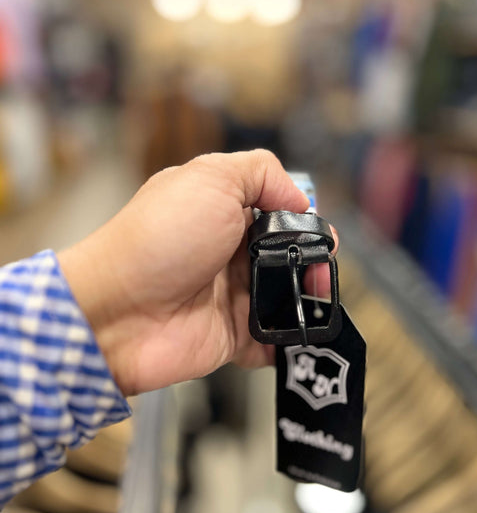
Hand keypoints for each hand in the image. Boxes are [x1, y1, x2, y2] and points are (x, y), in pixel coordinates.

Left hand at [58, 150, 335, 395]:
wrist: (116, 311)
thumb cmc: (158, 239)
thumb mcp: (210, 178)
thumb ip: (260, 173)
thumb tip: (299, 197)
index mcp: (221, 211)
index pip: (274, 210)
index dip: (301, 218)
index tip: (318, 228)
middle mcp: (227, 251)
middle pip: (288, 254)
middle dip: (314, 258)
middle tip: (324, 266)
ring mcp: (230, 294)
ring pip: (288, 294)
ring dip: (312, 295)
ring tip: (319, 294)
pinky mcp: (232, 335)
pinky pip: (274, 339)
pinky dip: (293, 338)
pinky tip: (307, 329)